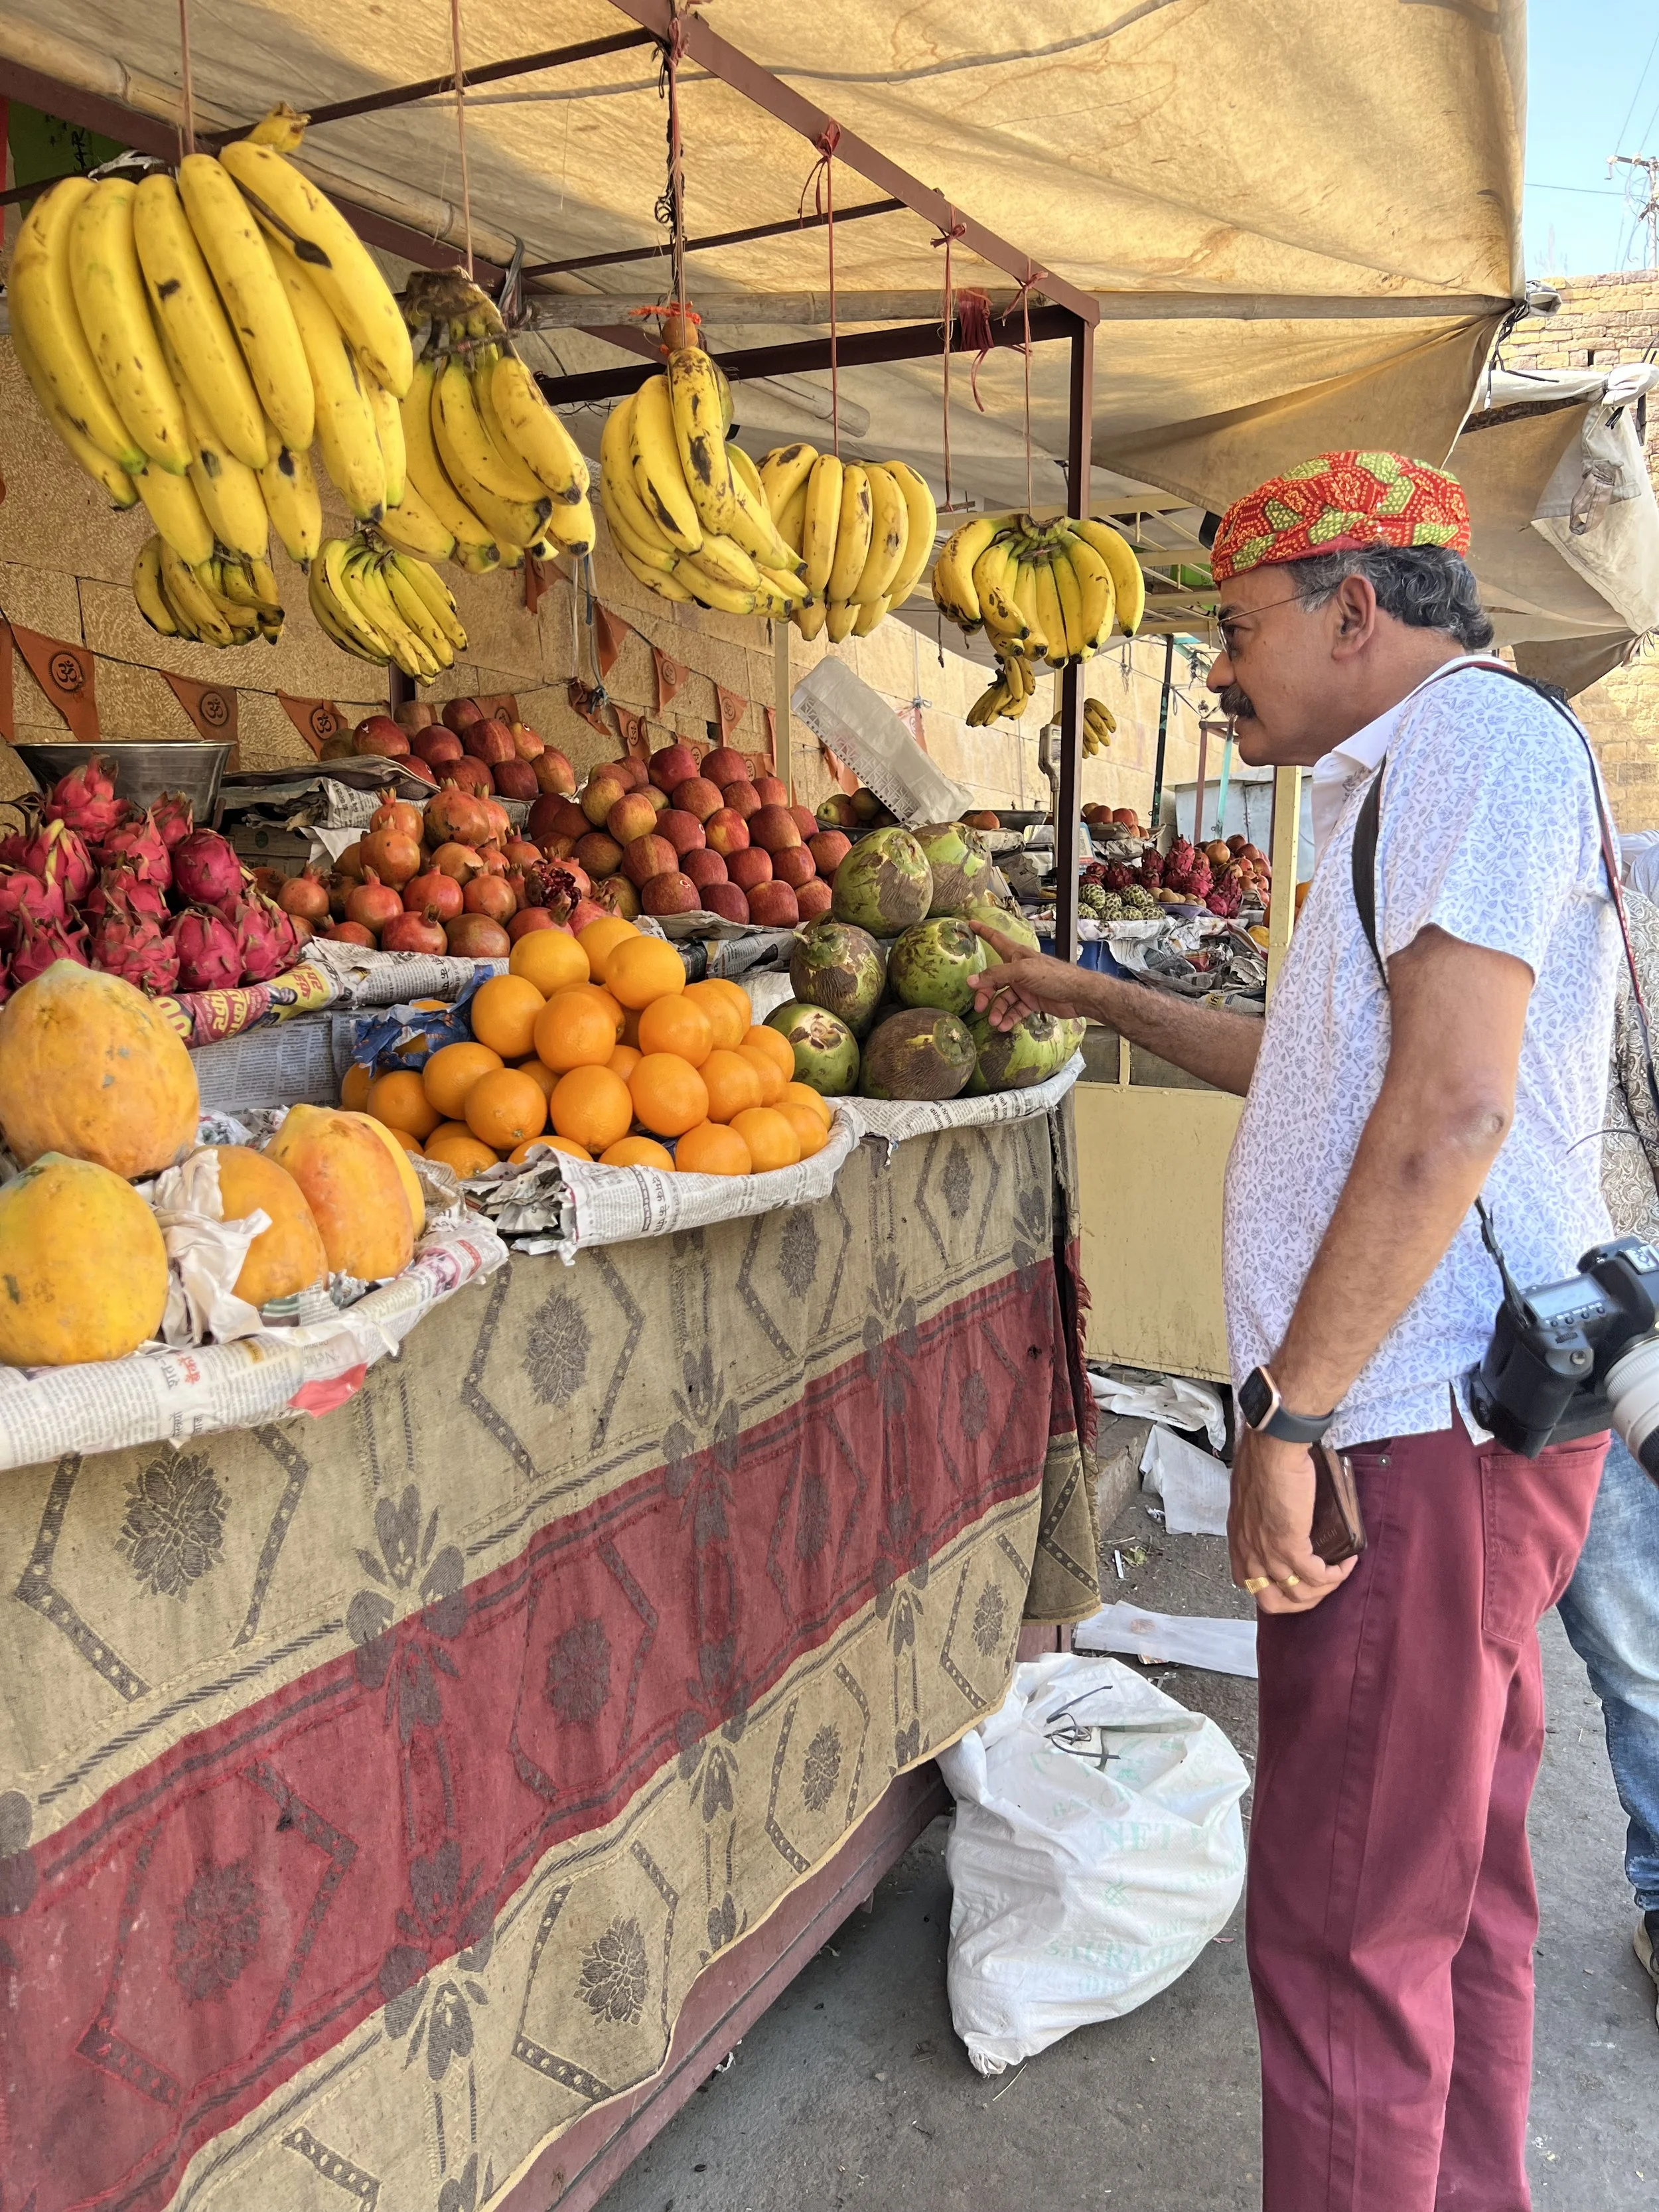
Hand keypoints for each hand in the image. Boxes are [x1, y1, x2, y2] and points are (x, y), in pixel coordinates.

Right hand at [969, 925, 1088, 1029]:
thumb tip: (972, 981)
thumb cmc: (1053, 975)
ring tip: (996, 1022)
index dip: (983, 932)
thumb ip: (997, 975)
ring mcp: (1025, 987)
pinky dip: (1009, 1018)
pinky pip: (1015, 1010)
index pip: (995, 939)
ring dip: (997, 1010)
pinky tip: (1005, 1025)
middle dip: (985, 993)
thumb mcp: (1022, 971)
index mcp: (1016, 955)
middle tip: (980, 1007)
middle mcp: (1018, 970)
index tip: (970, 924)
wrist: (1078, 995)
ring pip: (1003, 998)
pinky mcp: (1031, 1002)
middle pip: (993, 980)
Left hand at [1228, 1429, 1356, 1614]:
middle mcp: (1249, 1553)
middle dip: (1300, 1602)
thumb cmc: (1262, 1462)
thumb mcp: (1252, 1499)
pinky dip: (1336, 1575)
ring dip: (1324, 1590)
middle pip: (1272, 1602)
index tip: (1294, 1579)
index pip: (1248, 1584)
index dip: (1274, 1589)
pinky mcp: (1290, 1546)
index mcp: (1238, 1541)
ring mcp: (1268, 1553)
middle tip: (1320, 1586)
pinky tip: (1347, 1563)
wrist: (1271, 1450)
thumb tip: (1280, 1520)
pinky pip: (1317, 1576)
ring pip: (1299, 1594)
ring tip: (1338, 1573)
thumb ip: (1260, 1518)